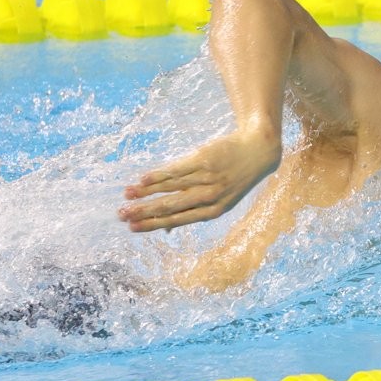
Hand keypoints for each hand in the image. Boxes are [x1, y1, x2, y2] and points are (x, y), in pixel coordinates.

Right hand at [119, 129, 280, 231]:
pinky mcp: (205, 159)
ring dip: (146, 192)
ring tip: (127, 195)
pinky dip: (159, 175)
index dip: (154, 224)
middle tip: (122, 215)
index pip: (178, 220)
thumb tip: (167, 230)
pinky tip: (143, 179)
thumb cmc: (235, 179)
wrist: (258, 150)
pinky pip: (177, 169)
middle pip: (171, 206)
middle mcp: (210, 196)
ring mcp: (208, 177)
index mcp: (214, 211)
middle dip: (144, 211)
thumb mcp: (222, 201)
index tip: (132, 228)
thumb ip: (194, 212)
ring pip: (171, 187)